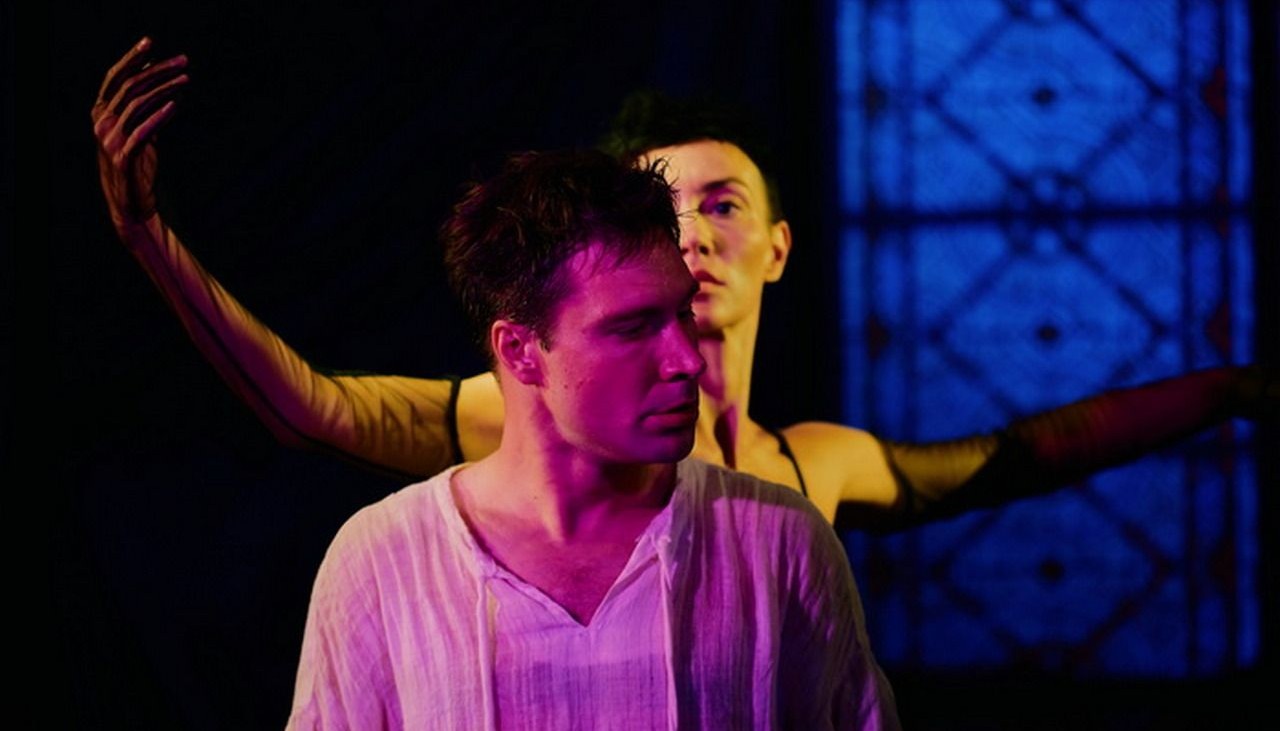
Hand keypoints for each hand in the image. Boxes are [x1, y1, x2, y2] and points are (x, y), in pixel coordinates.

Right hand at [92, 37, 188, 228]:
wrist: (131, 204)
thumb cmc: (136, 167)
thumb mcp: (140, 134)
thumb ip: (145, 112)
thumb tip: (161, 87)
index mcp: (101, 113)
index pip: (115, 78)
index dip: (133, 59)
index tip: (151, 43)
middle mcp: (101, 123)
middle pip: (129, 86)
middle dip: (157, 70)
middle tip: (183, 61)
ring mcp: (110, 140)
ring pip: (137, 104)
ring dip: (165, 89)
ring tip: (186, 80)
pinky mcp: (124, 156)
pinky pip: (143, 130)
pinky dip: (160, 116)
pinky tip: (175, 105)